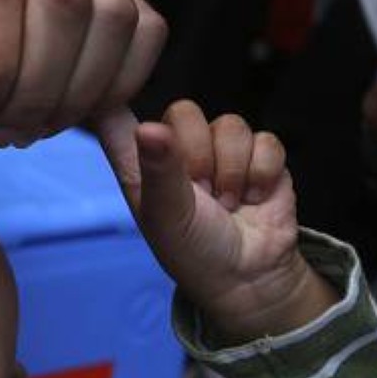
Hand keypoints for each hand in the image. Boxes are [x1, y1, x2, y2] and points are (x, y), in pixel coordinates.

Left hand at [95, 100, 336, 343]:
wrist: (249, 276)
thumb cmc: (194, 250)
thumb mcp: (167, 215)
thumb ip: (157, 169)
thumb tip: (148, 127)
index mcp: (140, 161)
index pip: (113, 115)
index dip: (110, 101)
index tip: (111, 101)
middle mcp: (175, 148)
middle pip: (184, 112)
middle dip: (198, 158)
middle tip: (201, 195)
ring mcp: (219, 149)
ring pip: (230, 125)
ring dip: (232, 172)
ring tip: (227, 204)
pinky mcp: (260, 155)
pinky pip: (266, 140)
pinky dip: (262, 174)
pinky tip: (253, 198)